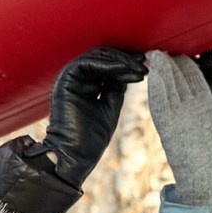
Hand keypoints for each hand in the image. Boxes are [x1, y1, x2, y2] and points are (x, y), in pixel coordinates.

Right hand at [26, 46, 146, 186]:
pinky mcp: (66, 80)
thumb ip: (116, 87)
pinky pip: (88, 63)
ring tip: (139, 69)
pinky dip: (110, 65)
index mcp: (85, 84)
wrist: (75, 156)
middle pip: (103, 57)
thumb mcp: (110, 107)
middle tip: (144, 63)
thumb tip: (129, 69)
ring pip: (97, 56)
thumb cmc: (91, 139)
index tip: (145, 65)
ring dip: (121, 61)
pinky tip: (126, 71)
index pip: (107, 64)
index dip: (126, 62)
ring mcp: (70, 78)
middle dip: (126, 58)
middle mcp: (76, 79)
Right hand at [146, 47, 211, 208]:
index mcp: (205, 111)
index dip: (188, 65)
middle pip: (177, 83)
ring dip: (161, 72)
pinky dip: (156, 90)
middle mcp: (190, 114)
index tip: (183, 48)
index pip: (194, 82)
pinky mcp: (170, 131)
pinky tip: (154, 74)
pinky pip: (161, 107)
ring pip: (167, 91)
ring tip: (156, 53)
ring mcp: (178, 122)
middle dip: (171, 64)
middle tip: (164, 45)